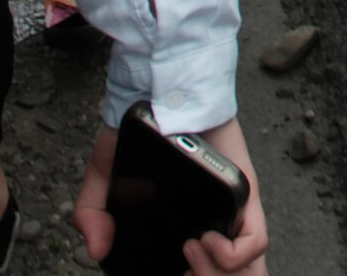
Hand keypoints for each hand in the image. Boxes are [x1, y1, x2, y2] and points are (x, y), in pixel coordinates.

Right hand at [73, 117, 269, 274]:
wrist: (165, 89)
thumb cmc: (143, 131)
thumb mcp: (105, 174)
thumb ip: (91, 212)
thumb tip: (95, 249)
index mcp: (184, 227)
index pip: (197, 273)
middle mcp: (213, 224)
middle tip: (179, 274)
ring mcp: (232, 212)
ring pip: (247, 270)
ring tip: (188, 257)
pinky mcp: (246, 194)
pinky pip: (256, 242)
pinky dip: (229, 256)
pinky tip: (202, 241)